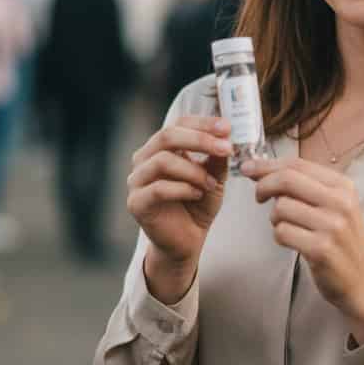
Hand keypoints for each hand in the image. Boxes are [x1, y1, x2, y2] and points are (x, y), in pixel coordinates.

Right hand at [127, 115, 232, 296]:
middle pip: (167, 136)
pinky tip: (198, 195)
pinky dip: (184, 189)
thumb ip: (216, 158)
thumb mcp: (214, 177)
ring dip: (194, 170)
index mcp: (161, 148)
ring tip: (212, 184)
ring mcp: (136, 181)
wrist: (186, 241)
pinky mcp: (136, 203)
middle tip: (226, 149)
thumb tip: (225, 136)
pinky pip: (158, 188)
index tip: (227, 127)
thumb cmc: (197, 205)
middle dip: (200, 140)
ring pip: (162, 161)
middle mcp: (144, 160)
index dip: (202, 123)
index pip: (178, 124)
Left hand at [241, 157, 363, 341]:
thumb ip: (306, 187)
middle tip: (258, 197)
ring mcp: (332, 226)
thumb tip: (262, 171)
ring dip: (275, 219)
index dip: (267, 165)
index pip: (297, 164)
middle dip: (263, 185)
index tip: (249, 168)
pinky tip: (293, 242)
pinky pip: (282, 232)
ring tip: (288, 227)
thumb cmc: (343, 242)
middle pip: (286, 180)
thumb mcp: (337, 206)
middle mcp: (340, 202)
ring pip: (281, 207)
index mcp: (343, 186)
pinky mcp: (320, 249)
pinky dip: (279, 237)